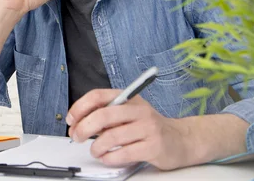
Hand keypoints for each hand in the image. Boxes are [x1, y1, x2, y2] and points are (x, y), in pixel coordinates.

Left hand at [66, 89, 189, 169]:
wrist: (181, 140)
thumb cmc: (148, 127)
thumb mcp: (128, 113)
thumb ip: (107, 115)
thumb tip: (78, 123)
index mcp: (129, 98)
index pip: (98, 96)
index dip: (80, 107)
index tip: (71, 120)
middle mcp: (139, 110)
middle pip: (103, 115)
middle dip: (84, 128)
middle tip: (76, 137)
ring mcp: (148, 128)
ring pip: (112, 136)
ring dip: (96, 146)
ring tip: (94, 150)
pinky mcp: (154, 147)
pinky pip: (124, 153)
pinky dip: (110, 157)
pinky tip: (107, 157)